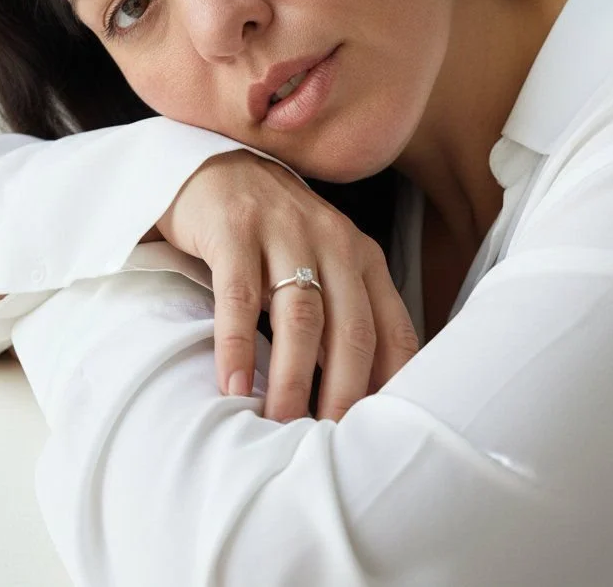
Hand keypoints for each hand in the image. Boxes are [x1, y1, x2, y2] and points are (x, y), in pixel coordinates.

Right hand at [156, 149, 419, 422]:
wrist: (219, 168)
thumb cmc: (276, 232)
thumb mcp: (325, 264)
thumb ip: (345, 316)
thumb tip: (359, 398)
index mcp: (363, 256)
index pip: (393, 329)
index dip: (390, 386)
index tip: (376, 433)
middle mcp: (333, 241)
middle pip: (351, 329)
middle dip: (343, 393)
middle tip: (327, 443)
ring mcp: (284, 231)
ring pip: (301, 315)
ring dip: (293, 377)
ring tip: (279, 424)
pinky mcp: (236, 230)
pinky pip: (240, 295)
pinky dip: (238, 344)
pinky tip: (234, 385)